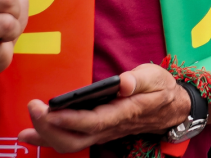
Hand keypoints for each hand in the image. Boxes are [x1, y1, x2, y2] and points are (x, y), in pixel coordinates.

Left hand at [18, 64, 190, 152]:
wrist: (172, 108)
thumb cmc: (162, 89)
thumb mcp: (155, 77)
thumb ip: (139, 79)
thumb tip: (123, 82)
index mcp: (126, 112)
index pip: (95, 121)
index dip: (71, 119)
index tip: (52, 110)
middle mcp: (112, 127)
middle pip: (77, 139)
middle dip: (51, 128)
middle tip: (35, 108)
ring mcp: (104, 133)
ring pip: (72, 144)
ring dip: (47, 136)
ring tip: (27, 127)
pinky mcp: (98, 132)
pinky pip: (72, 141)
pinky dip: (50, 138)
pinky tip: (34, 133)